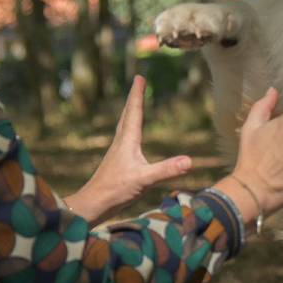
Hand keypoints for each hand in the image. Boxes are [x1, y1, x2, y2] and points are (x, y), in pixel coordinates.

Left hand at [65, 75, 192, 220]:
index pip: (134, 112)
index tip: (139, 77)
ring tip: (133, 105)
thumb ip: (166, 170)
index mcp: (127, 141)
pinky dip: (128, 129)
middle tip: (137, 84)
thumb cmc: (115, 191)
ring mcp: (116, 153)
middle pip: (127, 115)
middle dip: (133, 99)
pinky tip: (129, 138)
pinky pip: (124, 139)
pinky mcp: (115, 163)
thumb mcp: (144, 180)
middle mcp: (120, 143)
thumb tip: (190, 161)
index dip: (137, 94)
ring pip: (123, 126)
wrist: (92, 205)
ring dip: (129, 113)